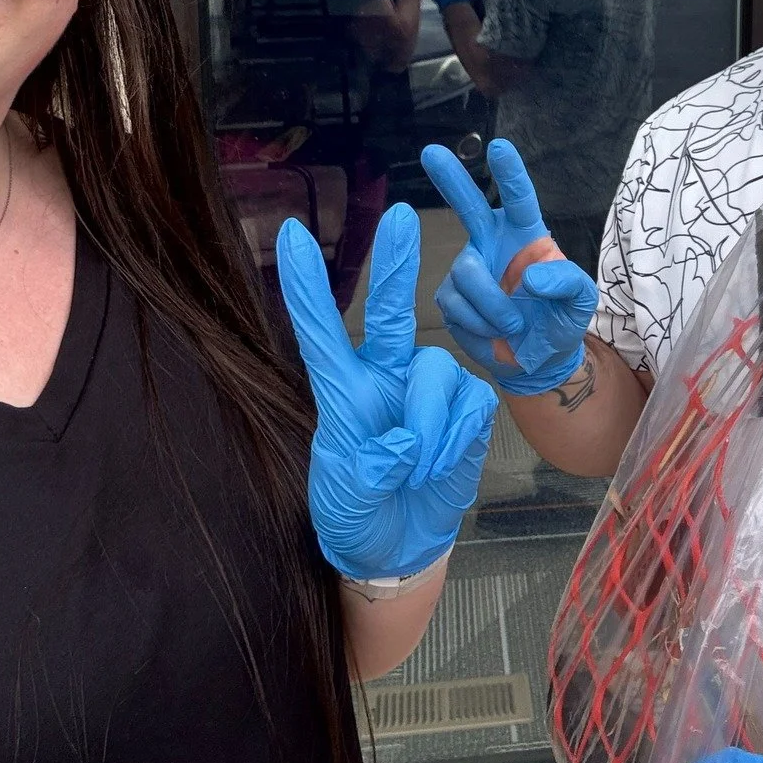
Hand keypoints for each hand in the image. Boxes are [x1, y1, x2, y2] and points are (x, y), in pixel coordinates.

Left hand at [277, 204, 497, 579]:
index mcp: (343, 392)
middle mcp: (385, 378)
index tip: (291, 235)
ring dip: (429, 425)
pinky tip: (440, 467)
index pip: (320, 332)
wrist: (401, 547)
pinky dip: (454, 439)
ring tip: (417, 468)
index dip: (307, 286)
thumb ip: (366, 472)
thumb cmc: (359, 516)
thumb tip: (402, 442)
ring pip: (437, 371)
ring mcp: (427, 391)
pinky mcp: (467, 409)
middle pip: (391, 313)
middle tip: (401, 215)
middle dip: (396, 263)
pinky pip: (470, 404)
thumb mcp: (345, 502)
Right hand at [422, 138, 596, 395]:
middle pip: (469, 206)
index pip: (518, 199)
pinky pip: (455, 303)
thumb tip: (531, 277)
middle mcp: (493, 244)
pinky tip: (494, 333)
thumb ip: (566, 282)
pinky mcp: (451, 298)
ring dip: (491, 304)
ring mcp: (469, 269)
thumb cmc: (560, 319)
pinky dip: (479, 323)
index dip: (509, 174)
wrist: (537, 362)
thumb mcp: (579, 300)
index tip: (499, 147)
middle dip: (450, 179)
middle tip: (431, 151)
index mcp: (527, 235)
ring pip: (466, 272)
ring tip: (512, 326)